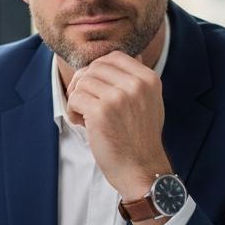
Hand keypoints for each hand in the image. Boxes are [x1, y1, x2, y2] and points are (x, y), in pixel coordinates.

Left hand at [65, 51, 169, 199]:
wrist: (141, 170)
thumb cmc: (141, 139)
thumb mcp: (150, 102)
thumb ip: (138, 80)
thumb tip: (132, 54)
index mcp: (148, 79)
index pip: (114, 56)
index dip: (99, 70)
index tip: (98, 89)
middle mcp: (135, 84)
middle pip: (95, 67)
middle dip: (85, 84)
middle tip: (88, 104)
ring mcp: (118, 97)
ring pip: (82, 81)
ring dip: (78, 98)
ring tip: (86, 117)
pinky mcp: (101, 112)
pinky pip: (74, 97)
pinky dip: (73, 111)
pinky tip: (83, 124)